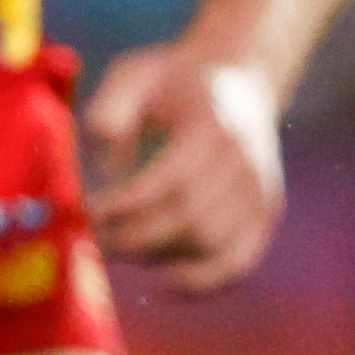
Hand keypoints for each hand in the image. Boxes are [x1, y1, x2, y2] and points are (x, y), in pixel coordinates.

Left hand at [85, 42, 288, 289]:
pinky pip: (238, 262)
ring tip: (122, 248)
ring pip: (210, 246)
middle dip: (134, 237)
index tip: (88, 212)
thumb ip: (112, 106)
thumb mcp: (135, 72)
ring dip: (159, 257)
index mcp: (215, 125)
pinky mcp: (265, 214)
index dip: (126, 206)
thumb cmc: (173, 81)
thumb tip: (104, 151)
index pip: (171, 181)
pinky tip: (166, 282)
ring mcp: (261, 191)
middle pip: (190, 219)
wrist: (237, 80)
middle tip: (96, 240)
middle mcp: (246, 161)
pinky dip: (203, 282)